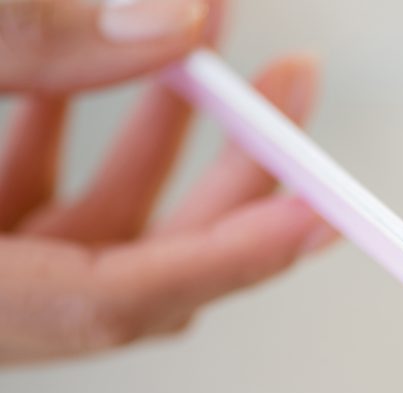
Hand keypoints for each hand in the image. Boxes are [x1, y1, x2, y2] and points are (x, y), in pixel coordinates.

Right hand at [0, 1, 335, 363]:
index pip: (115, 306)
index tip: (320, 214)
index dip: (230, 258)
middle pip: (137, 263)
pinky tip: (91, 71)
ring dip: (158, 136)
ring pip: (94, 225)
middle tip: (289, 84)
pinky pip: (34, 197)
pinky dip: (74, 135)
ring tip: (198, 46)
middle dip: (229, 170)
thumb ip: (34, 45)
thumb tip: (168, 27)